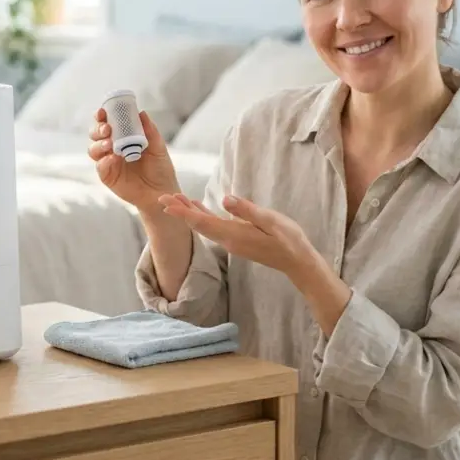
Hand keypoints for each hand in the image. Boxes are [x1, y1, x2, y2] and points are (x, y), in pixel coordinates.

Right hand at [88, 107, 178, 210]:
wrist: (161, 192)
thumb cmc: (160, 169)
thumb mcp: (158, 147)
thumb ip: (150, 130)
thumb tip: (141, 113)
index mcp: (123, 137)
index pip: (108, 122)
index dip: (102, 116)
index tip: (103, 111)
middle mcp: (112, 148)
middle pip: (96, 134)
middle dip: (98, 129)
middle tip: (107, 129)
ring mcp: (108, 162)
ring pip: (93, 149)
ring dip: (99, 144)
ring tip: (110, 144)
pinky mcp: (107, 176)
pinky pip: (100, 166)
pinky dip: (104, 161)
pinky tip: (113, 158)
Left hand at [160, 192, 352, 334]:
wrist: (297, 262)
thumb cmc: (288, 240)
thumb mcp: (271, 221)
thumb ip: (247, 210)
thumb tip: (225, 199)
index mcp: (234, 235)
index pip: (202, 222)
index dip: (183, 212)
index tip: (166, 203)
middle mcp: (228, 240)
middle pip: (198, 224)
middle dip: (180, 211)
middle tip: (162, 197)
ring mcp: (232, 242)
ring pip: (205, 225)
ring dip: (189, 212)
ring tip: (176, 198)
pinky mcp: (237, 240)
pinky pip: (214, 227)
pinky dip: (203, 216)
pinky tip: (198, 208)